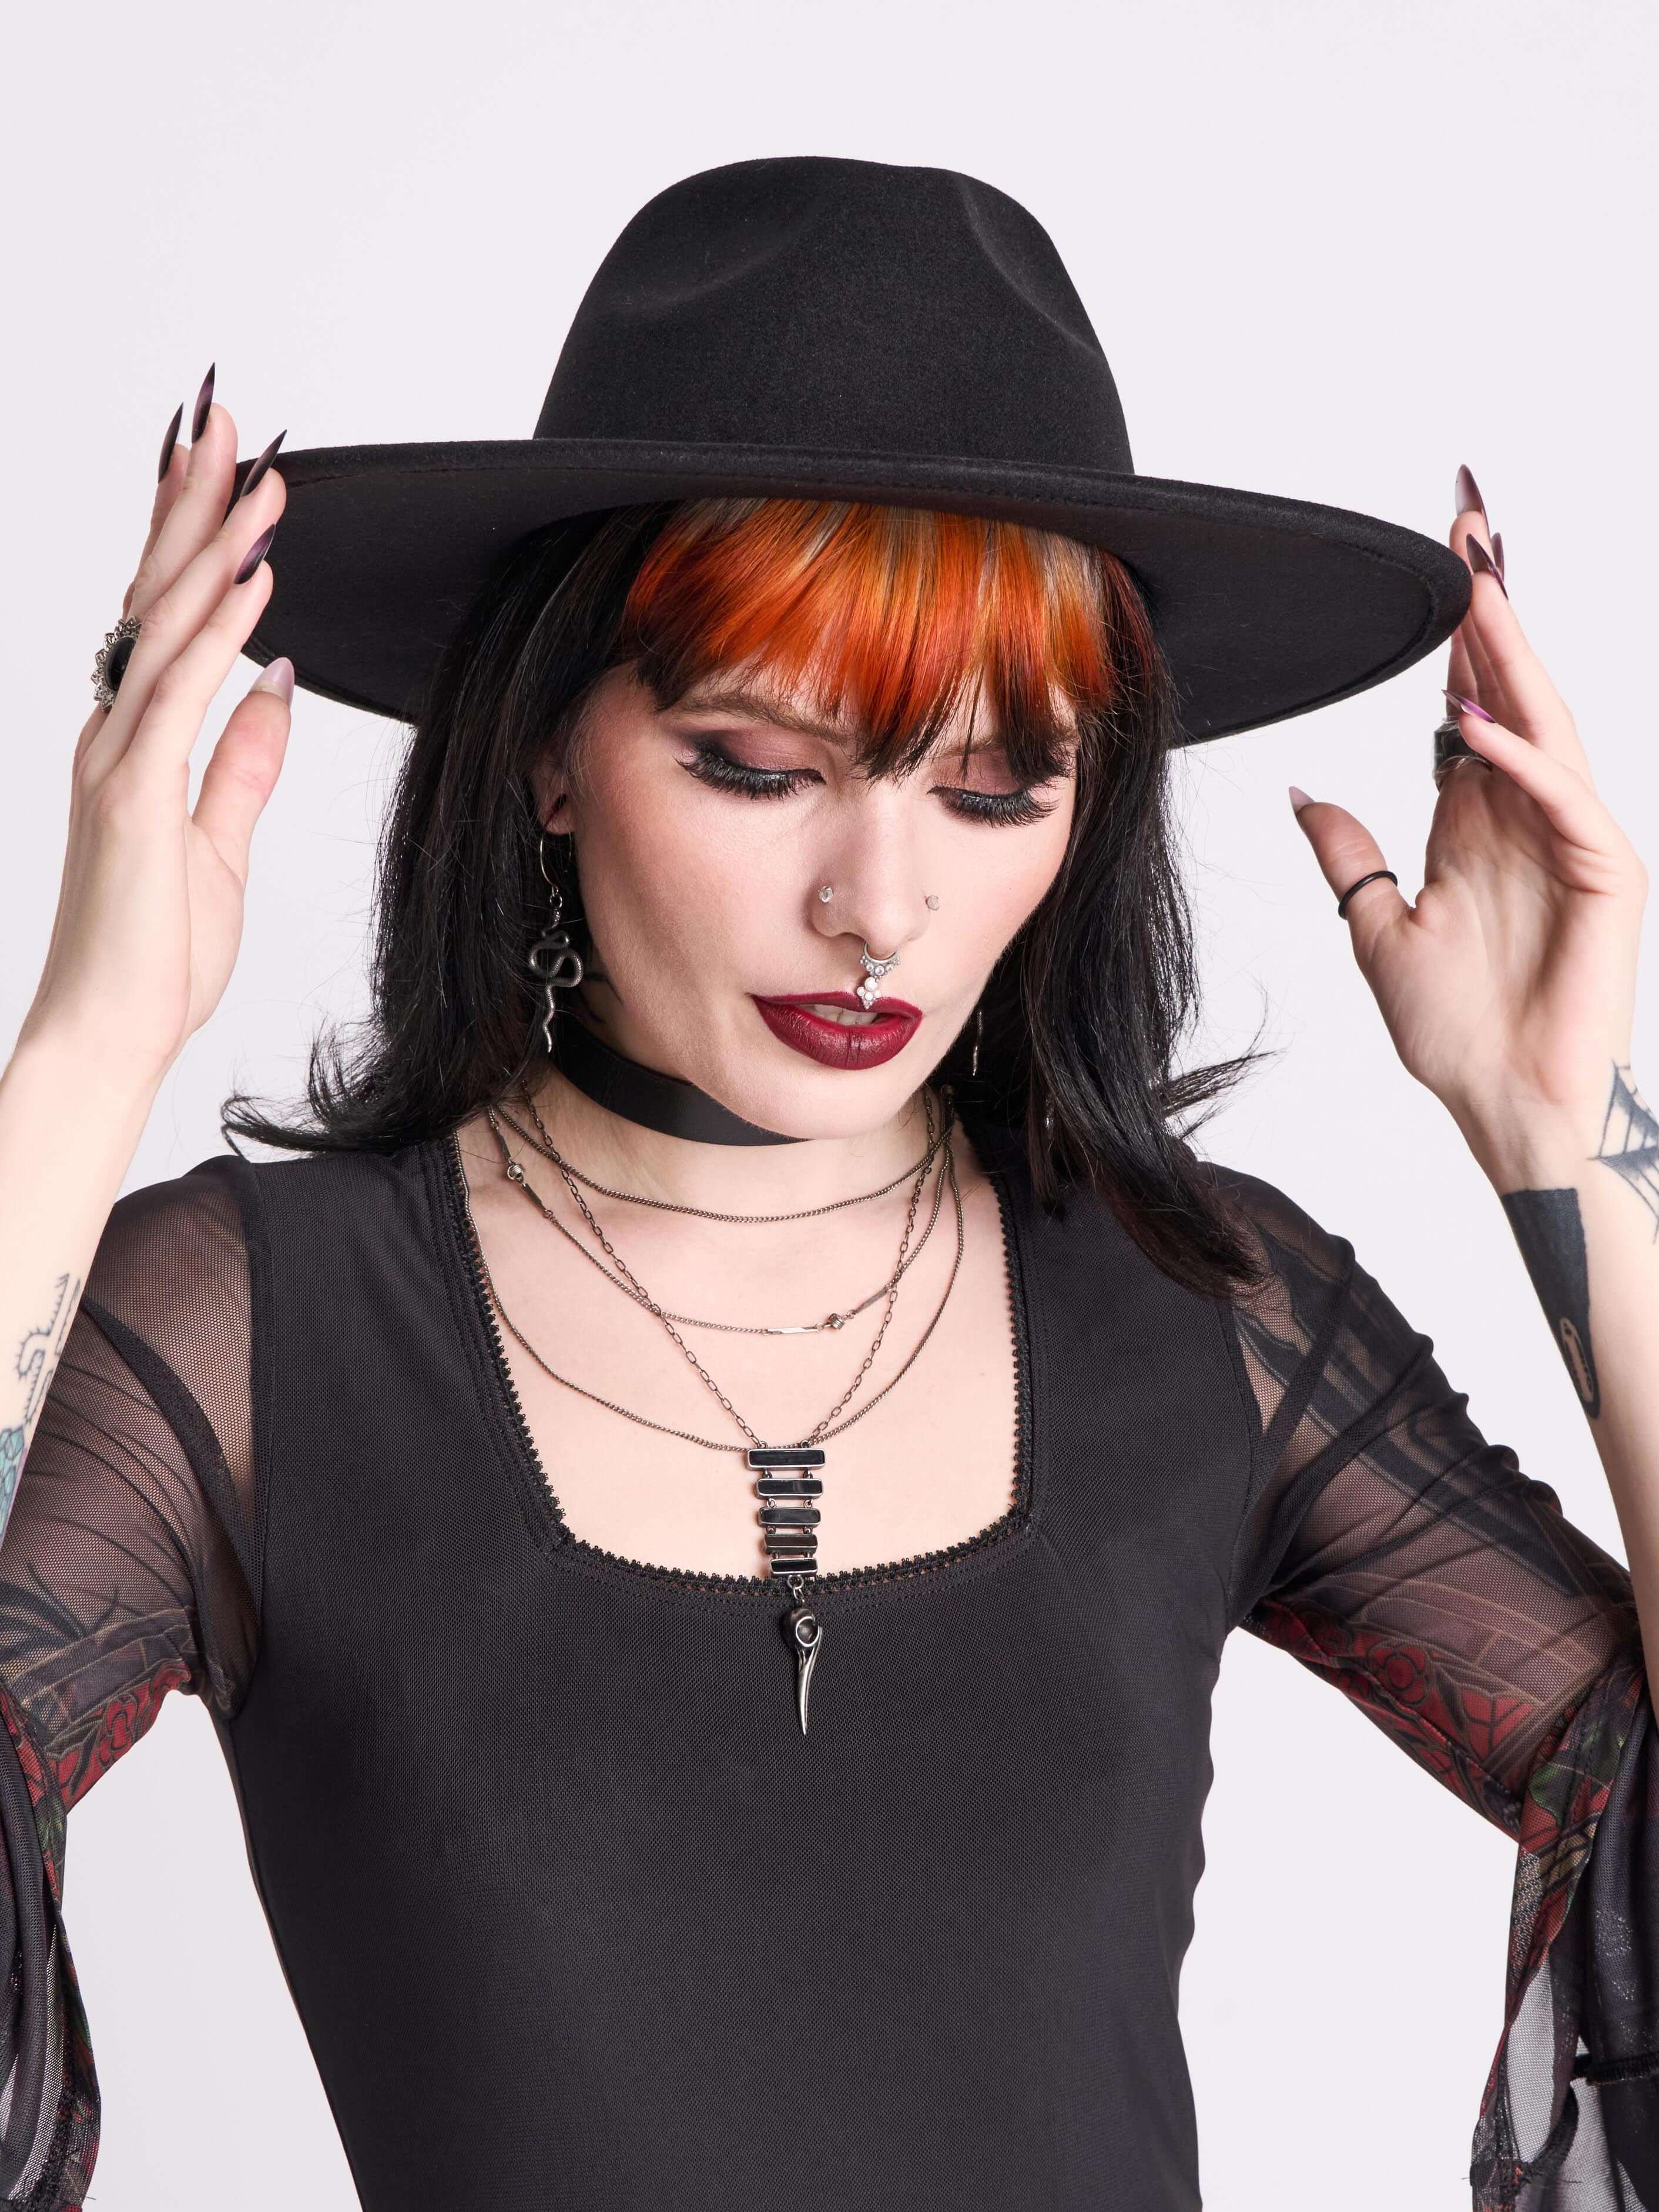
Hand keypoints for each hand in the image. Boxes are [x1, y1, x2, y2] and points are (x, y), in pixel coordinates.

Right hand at [18, 370, 290, 1092]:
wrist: (112, 1028)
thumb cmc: (155, 951)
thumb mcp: (219, 844)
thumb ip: (241, 762)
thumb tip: (273, 684)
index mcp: (135, 740)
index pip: (166, 614)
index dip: (194, 536)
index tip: (229, 468)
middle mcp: (115, 732)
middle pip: (155, 591)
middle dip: (192, 500)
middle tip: (225, 416)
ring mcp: (118, 758)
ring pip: (165, 622)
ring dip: (213, 541)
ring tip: (254, 469)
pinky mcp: (135, 794)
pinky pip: (181, 691)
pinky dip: (217, 628)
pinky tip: (252, 576)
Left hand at [1288, 467, 1646, 1182]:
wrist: (1506, 1106)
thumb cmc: (1457, 1032)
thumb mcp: (1377, 928)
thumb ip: (1349, 856)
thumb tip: (1305, 794)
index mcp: (1479, 820)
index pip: (1468, 703)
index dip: (1453, 635)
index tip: (1437, 560)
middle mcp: (1530, 815)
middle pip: (1511, 690)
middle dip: (1489, 608)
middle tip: (1466, 522)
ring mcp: (1576, 839)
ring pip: (1545, 724)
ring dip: (1511, 654)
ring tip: (1476, 583)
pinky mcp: (1607, 875)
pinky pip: (1565, 800)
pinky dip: (1523, 760)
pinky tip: (1476, 724)